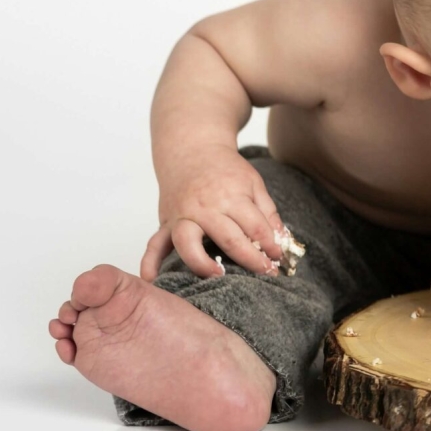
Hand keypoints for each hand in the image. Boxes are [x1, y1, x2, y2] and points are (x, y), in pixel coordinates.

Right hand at [141, 147, 285, 280]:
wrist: (191, 149)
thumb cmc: (225, 169)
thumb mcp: (253, 183)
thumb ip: (267, 212)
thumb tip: (281, 240)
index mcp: (231, 196)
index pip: (256, 227)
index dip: (271, 245)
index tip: (278, 259)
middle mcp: (204, 207)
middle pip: (228, 238)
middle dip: (250, 259)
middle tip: (265, 273)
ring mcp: (182, 216)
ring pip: (187, 242)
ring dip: (201, 263)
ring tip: (218, 277)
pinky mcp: (165, 223)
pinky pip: (154, 244)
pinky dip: (150, 263)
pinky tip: (152, 280)